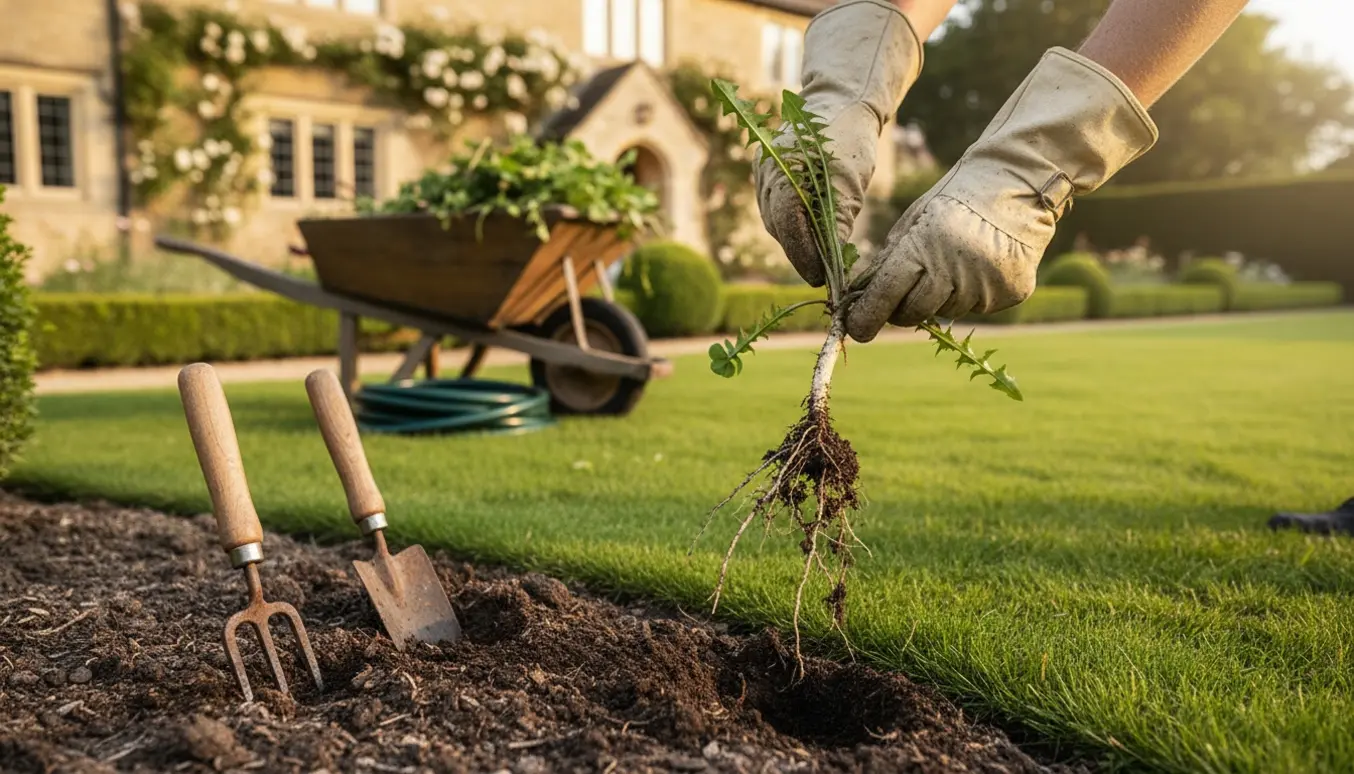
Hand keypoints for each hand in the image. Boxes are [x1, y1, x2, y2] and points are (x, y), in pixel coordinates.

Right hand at [756, 0, 922, 287]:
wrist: (839, 100)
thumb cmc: (849, 136)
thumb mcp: (851, 181)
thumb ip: (840, 221)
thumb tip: (835, 263)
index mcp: (784, 168)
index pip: (787, 224)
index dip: (803, 255)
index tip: (819, 278)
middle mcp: (766, 171)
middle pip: (778, 225)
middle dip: (799, 252)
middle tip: (822, 274)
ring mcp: (762, 171)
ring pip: (774, 219)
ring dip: (794, 240)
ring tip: (818, 259)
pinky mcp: (766, 172)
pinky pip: (775, 207)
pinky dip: (791, 225)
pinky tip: (809, 235)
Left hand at [846, 47, 1158, 340]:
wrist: (1020, 184)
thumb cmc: (956, 200)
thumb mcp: (914, 221)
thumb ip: (889, 260)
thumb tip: (862, 297)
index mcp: (924, 246)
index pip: (886, 294)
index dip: (866, 315)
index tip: (855, 329)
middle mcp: (955, 270)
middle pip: (913, 312)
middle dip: (902, 307)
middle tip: (906, 290)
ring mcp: (986, 285)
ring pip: (946, 311)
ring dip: (940, 297)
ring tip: (954, 262)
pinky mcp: (1012, 293)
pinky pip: (978, 307)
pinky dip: (970, 295)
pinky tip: (979, 265)